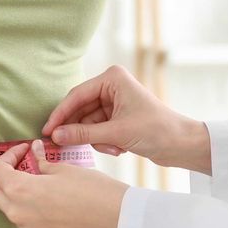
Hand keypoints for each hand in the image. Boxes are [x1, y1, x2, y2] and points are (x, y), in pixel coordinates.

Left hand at [0, 141, 131, 227]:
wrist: (115, 216)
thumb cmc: (91, 188)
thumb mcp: (63, 169)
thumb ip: (41, 162)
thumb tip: (34, 152)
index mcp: (21, 190)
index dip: (9, 155)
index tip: (25, 149)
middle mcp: (18, 213)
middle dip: (4, 175)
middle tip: (23, 164)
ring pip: (10, 208)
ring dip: (16, 193)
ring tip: (39, 181)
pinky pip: (26, 221)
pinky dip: (30, 208)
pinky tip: (49, 200)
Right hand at [42, 65, 211, 173]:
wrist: (181, 144)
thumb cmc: (155, 130)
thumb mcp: (116, 133)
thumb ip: (83, 134)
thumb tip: (55, 135)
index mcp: (112, 79)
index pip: (77, 96)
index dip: (60, 114)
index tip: (47, 131)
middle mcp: (112, 86)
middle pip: (80, 110)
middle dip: (82, 131)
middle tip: (65, 146)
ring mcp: (114, 102)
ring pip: (88, 123)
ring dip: (97, 139)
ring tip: (115, 147)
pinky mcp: (117, 117)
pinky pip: (98, 130)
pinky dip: (105, 142)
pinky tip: (120, 149)